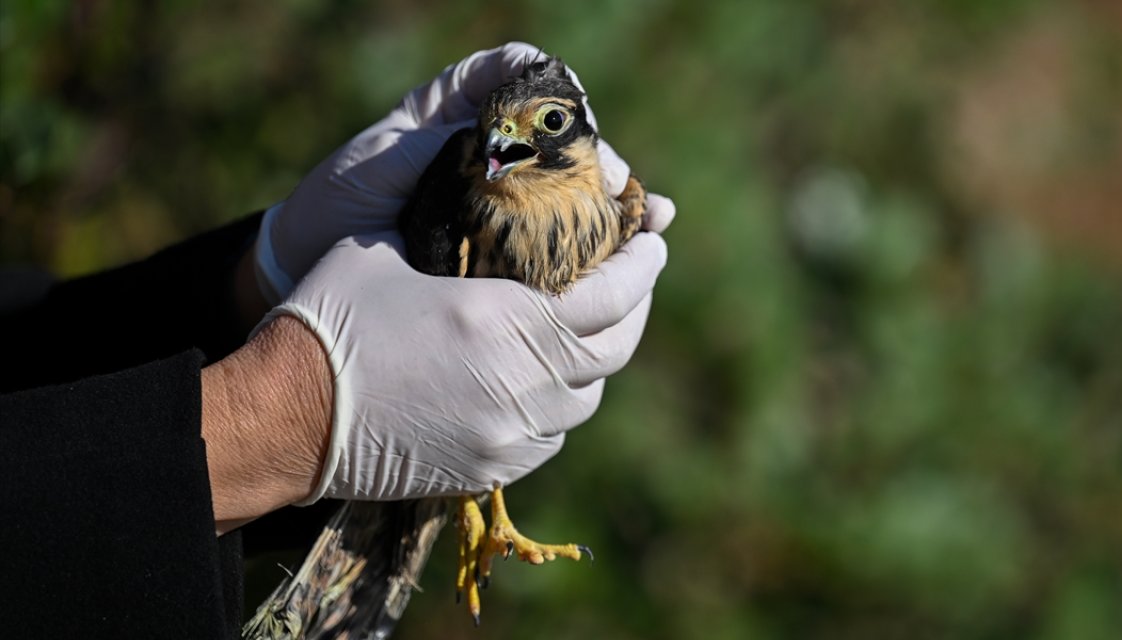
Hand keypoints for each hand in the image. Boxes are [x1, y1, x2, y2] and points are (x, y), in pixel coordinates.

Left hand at [253, 41, 663, 303]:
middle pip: (569, 141)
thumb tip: (499, 138)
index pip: (525, 79)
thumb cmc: (338, 208)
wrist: (312, 272)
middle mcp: (496, 152)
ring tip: (650, 223)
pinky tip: (634, 257)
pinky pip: (565, 247)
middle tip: (622, 190)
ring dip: (619, 208)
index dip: (560, 92)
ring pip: (578, 195)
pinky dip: (602, 251)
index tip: (578, 119)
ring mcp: (511, 205)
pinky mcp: (514, 255)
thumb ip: (435, 144)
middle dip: (604, 161)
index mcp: (462, 112)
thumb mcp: (380, 164)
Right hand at [265, 229, 668, 502]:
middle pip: (614, 351)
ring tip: (583, 327)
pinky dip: (558, 402)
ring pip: (585, 399)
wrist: (283, 415)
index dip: (642, 266)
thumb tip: (488, 205)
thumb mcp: (394, 248)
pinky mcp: (489, 469)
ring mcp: (509, 434)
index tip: (653, 239)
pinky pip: (550, 435)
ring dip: (592, 360)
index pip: (612, 295)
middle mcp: (523, 383)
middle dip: (632, 311)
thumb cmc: (332, 317)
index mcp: (506, 320)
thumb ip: (458, 235)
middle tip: (630, 279)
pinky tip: (539, 377)